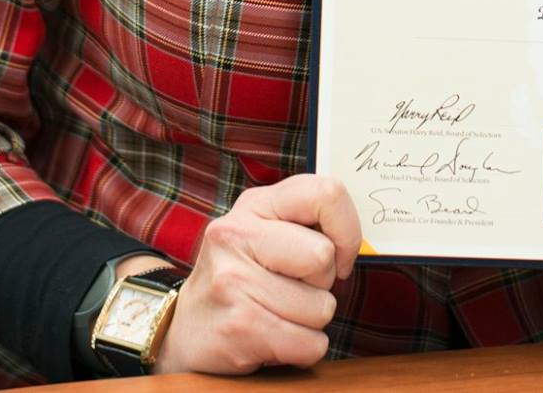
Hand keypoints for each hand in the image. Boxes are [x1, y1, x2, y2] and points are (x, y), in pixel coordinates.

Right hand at [150, 174, 360, 374]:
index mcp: (255, 204)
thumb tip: (356, 242)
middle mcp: (237, 234)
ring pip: (322, 307)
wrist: (185, 327)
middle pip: (324, 257)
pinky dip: (303, 348)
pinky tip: (275, 336)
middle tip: (293, 287)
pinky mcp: (240, 327)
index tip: (338, 254)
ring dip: (311, 320)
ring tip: (278, 312)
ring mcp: (234, 281)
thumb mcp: (263, 232)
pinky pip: (311, 343)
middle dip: (323, 282)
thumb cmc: (241, 278)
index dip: (347, 230)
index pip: (326, 193)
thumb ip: (306, 223)